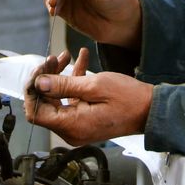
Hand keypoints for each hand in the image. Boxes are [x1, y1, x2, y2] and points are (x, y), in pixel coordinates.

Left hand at [25, 48, 152, 144]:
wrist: (151, 109)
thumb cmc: (129, 99)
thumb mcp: (94, 86)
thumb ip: (64, 85)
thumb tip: (39, 84)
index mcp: (71, 125)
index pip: (35, 112)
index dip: (33, 89)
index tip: (40, 70)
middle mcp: (71, 129)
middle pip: (45, 103)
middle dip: (46, 77)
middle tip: (55, 58)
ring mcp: (78, 124)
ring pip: (57, 98)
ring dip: (59, 76)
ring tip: (66, 55)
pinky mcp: (85, 117)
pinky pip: (72, 99)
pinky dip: (73, 80)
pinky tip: (81, 58)